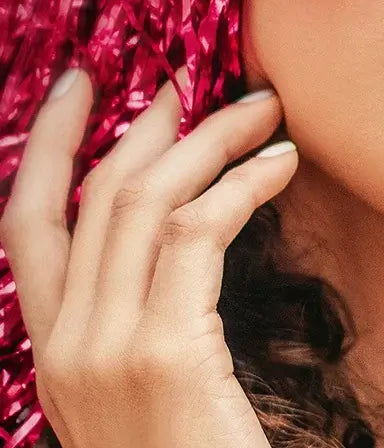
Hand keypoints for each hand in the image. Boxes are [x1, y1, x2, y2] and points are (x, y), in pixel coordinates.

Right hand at [0, 66, 297, 447]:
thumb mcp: (151, 377)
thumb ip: (147, 306)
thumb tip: (184, 219)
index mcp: (55, 347)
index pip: (26, 223)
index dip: (47, 143)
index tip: (80, 85)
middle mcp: (65, 343)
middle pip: (92, 196)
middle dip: (146, 124)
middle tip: (195, 80)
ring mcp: (106, 350)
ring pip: (145, 199)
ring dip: (210, 139)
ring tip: (263, 110)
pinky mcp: (165, 354)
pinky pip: (199, 229)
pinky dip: (244, 183)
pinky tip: (282, 165)